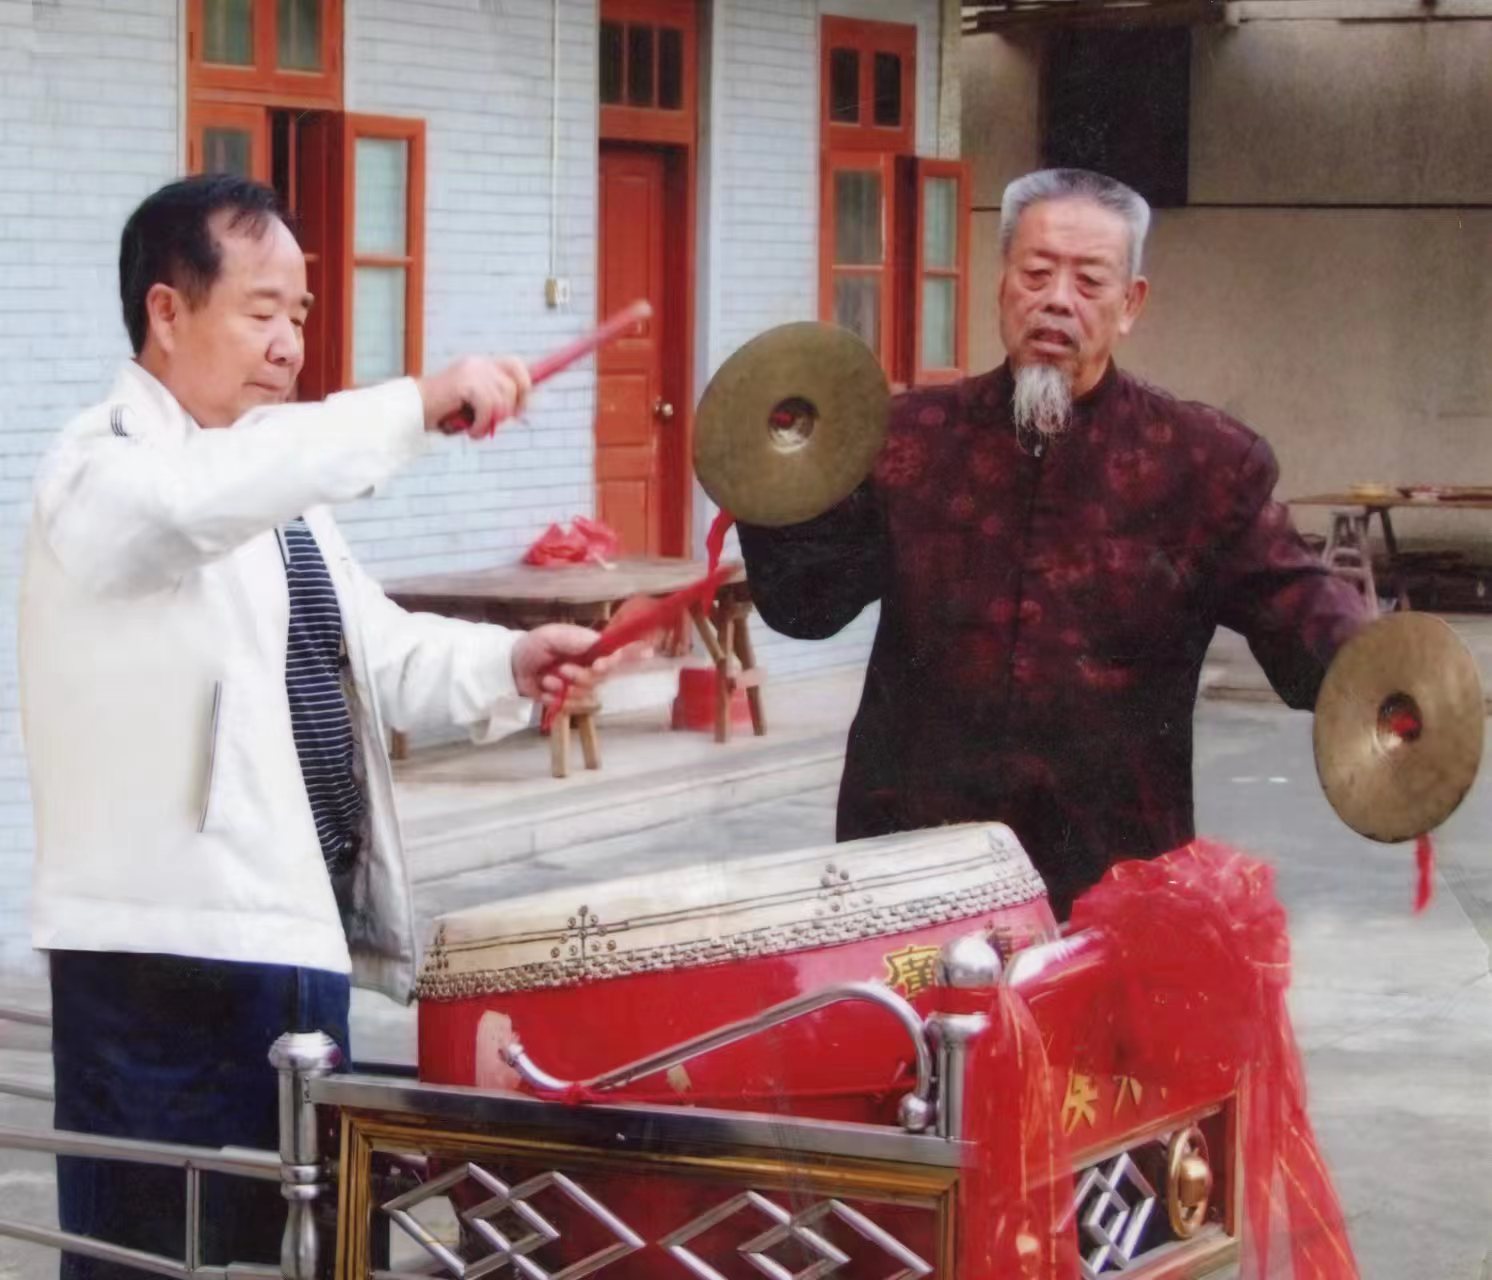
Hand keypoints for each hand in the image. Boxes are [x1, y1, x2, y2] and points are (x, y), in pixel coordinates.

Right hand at [417, 356, 532, 438]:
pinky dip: (482, 426)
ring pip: (502, 401)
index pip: (516, 365)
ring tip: (475, 431)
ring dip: (491, 423)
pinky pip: (489, 408)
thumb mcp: (474, 405)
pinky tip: (471, 432)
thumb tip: (522, 410)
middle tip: (493, 424)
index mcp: (481, 365)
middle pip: (514, 386)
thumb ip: (494, 401)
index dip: (524, 386)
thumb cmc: (442, 413)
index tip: (520, 409)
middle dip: (509, 410)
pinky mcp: (465, 383)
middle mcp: (479, 364)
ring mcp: (472, 372)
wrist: (412, 411)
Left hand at [512, 623, 654, 708]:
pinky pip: (571, 708)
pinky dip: (555, 700)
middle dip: (581, 677)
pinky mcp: (568, 701)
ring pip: (586, 696)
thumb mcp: (554, 635)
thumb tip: (604, 649)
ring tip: (547, 680)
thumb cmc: (534, 645)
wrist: (511, 666)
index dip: (612, 663)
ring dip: (564, 690)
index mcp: (591, 649)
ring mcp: (580, 686)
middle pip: (601, 680)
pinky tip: (544, 691)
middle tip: (562, 669)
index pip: (615, 657)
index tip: (599, 666)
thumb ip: (579, 640)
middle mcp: (590, 668)